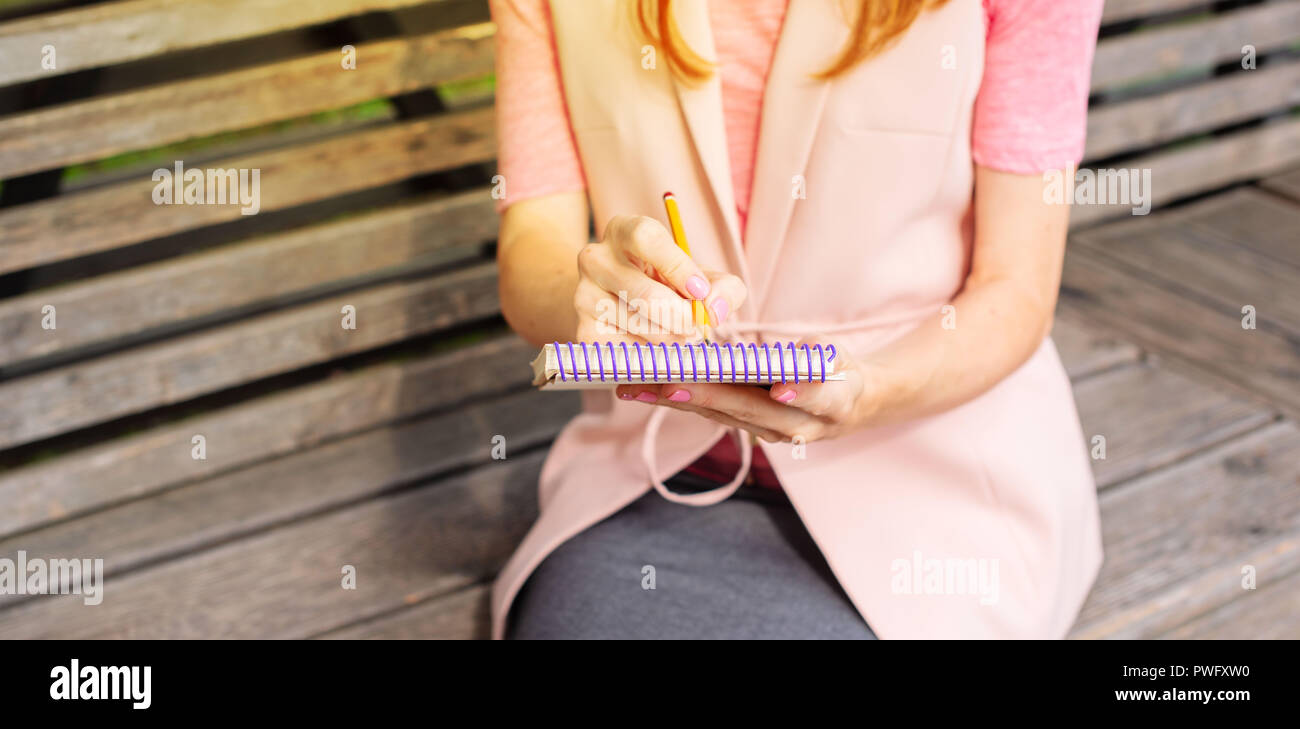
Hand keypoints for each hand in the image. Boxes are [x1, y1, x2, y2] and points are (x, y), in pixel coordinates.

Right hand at [573, 215, 745, 342]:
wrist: (622, 303)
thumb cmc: (669, 285)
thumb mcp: (702, 278)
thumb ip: (724, 288)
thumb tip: (713, 310)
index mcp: (624, 231)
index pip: (646, 238)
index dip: (677, 266)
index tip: (700, 292)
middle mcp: (595, 258)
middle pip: (643, 294)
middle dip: (681, 318)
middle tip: (697, 328)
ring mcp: (583, 295)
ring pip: (638, 327)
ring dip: (670, 339)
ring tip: (679, 336)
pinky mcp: (583, 330)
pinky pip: (625, 351)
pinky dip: (650, 355)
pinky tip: (656, 346)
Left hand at [615, 338, 874, 443]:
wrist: (842, 406)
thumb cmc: (839, 374)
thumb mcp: (843, 360)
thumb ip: (825, 359)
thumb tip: (807, 352)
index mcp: (830, 405)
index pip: (816, 399)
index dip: (799, 393)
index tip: (779, 390)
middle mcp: (794, 427)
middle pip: (749, 410)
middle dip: (706, 396)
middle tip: (669, 383)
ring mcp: (765, 432)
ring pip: (720, 414)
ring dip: (676, 400)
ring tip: (637, 386)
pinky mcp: (743, 426)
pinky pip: (709, 413)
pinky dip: (677, 399)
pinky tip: (644, 388)